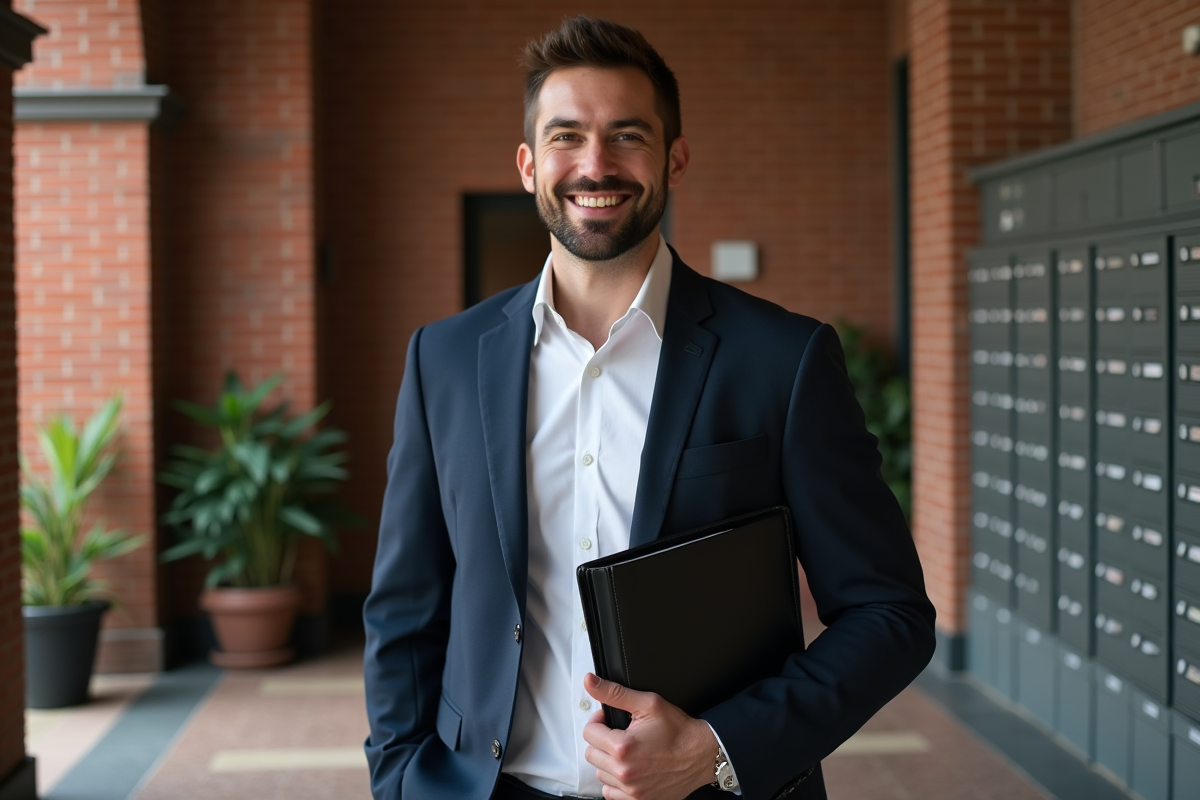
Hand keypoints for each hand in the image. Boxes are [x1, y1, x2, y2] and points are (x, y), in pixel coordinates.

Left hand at [581, 673, 716, 799]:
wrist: (702, 754)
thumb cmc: (678, 731)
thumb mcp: (648, 703)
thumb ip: (615, 693)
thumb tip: (590, 682)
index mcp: (623, 747)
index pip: (589, 732)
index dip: (599, 721)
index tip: (610, 721)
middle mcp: (624, 772)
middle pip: (591, 753)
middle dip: (602, 741)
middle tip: (619, 734)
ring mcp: (631, 790)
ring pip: (599, 773)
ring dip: (607, 762)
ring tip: (626, 752)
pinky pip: (610, 793)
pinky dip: (615, 782)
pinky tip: (628, 769)